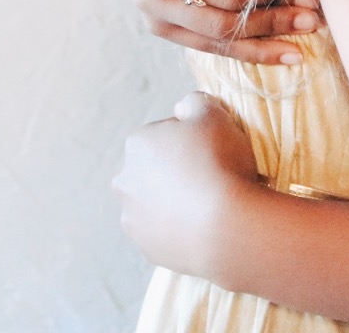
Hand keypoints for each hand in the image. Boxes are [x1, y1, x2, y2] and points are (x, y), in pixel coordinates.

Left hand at [115, 92, 264, 280]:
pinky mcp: (146, 247)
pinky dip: (180, 227)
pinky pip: (165, 230)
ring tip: (210, 204)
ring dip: (177, 200)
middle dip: (178, 171)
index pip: (167, 134)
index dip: (194, 139)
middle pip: (157, 169)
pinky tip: (204, 224)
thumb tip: (182, 108)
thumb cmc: (219, 163)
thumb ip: (194, 102)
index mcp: (138, 143)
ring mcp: (133, 217)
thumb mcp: (214, 114)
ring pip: (158, 201)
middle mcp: (125, 180)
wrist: (223, 227)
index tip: (215, 150)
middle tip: (213, 176)